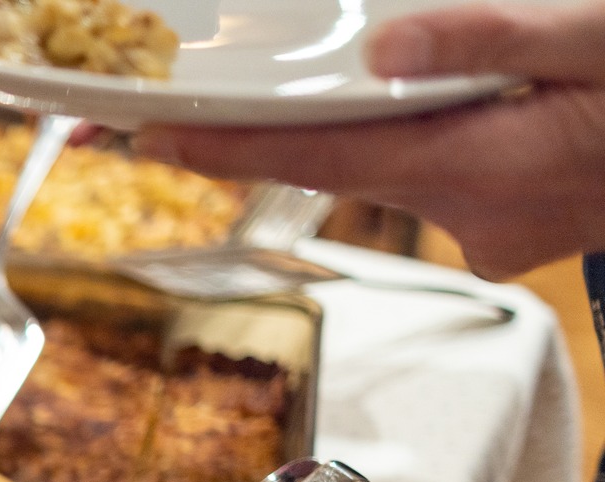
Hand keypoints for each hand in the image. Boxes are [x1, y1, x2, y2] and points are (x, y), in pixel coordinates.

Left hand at [134, 3, 604, 277]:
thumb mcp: (603, 38)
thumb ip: (498, 38)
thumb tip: (392, 48)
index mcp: (486, 166)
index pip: (320, 158)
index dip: (222, 151)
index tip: (142, 140)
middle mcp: (474, 212)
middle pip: (336, 164)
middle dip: (255, 137)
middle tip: (154, 122)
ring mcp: (495, 225)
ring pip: (388, 164)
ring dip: (342, 129)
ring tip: (261, 103)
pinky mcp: (513, 217)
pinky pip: (436, 168)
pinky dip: (413, 133)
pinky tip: (426, 96)